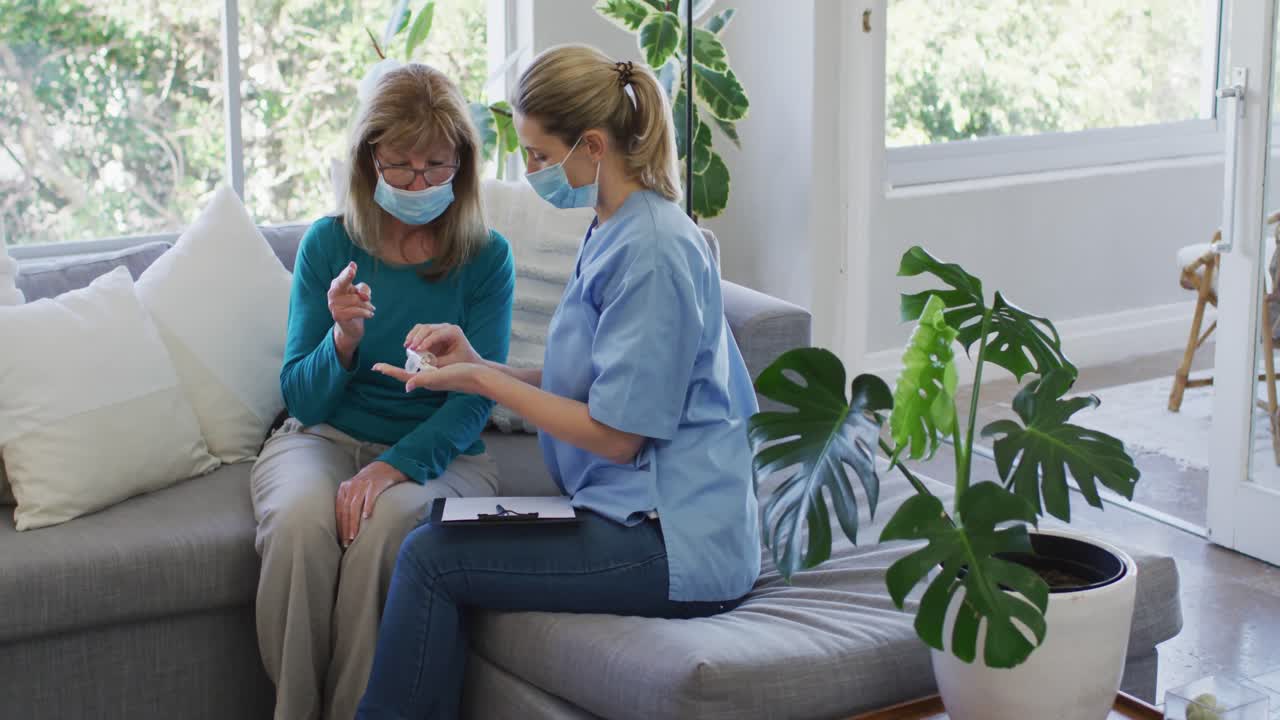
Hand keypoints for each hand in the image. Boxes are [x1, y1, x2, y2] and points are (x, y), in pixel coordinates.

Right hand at [329, 262, 374, 346]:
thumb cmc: (356, 306)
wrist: (351, 327)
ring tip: (370, 308)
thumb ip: (364, 290)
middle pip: (342, 283)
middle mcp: (332, 293)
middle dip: (347, 276)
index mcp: (337, 285)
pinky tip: (370, 315)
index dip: (347, 272)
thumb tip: (363, 296)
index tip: (353, 265)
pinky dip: (366, 313)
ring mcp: (333, 305)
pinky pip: (357, 311)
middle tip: (352, 271)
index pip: (343, 277)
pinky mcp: (337, 315)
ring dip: (368, 305)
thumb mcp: (362, 294)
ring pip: (357, 299)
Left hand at [335, 461, 405, 546]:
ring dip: (353, 521)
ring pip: (355, 505)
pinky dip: (367, 506)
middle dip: (345, 527)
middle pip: (345, 509)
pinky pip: (370, 496)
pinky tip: (366, 517)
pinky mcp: (376, 483)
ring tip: (353, 535)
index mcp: (345, 488)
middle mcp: (352, 485)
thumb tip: (346, 523)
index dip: (340, 525)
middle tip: (347, 542)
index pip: (339, 509)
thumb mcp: (357, 488)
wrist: (389, 465)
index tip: (341, 539)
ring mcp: (364, 484)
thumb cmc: (373, 481)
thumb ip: (350, 501)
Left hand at [373, 362, 487, 395]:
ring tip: (395, 364)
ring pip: (415, 372)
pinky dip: (417, 363)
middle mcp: (429, 380)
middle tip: (380, 366)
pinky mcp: (443, 373)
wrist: (479, 377)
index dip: (389, 371)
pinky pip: (425, 368)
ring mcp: (436, 377)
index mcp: (426, 381)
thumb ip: (423, 379)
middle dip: (393, 371)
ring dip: (404, 368)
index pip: (403, 376)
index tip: (375, 366)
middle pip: (406, 375)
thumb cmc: (461, 375)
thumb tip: (407, 386)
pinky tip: (417, 359)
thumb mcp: (441, 375)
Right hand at [404, 323, 480, 366]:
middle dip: (417, 338)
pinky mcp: (432, 334)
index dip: (426, 341)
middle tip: (410, 349)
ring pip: (422, 328)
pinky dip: (413, 337)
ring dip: (413, 336)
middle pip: (428, 328)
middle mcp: (446, 327)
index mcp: (454, 332)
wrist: (469, 361)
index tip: (417, 350)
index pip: (437, 334)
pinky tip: (408, 346)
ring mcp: (439, 329)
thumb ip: (436, 363)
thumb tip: (420, 362)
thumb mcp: (451, 364)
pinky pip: (420, 332)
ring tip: (407, 346)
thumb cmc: (463, 363)